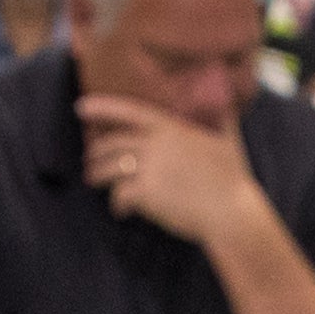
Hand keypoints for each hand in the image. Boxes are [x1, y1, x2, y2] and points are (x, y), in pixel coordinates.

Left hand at [72, 91, 277, 250]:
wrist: (231, 212)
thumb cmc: (233, 179)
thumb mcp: (229, 141)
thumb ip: (224, 119)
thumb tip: (229, 100)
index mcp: (171, 128)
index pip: (129, 112)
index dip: (103, 107)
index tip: (81, 106)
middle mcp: (156, 145)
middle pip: (113, 144)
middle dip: (96, 152)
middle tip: (89, 158)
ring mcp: (149, 169)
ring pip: (110, 169)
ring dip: (98, 175)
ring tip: (93, 180)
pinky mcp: (146, 194)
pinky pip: (120, 195)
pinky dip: (118, 204)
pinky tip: (121, 211)